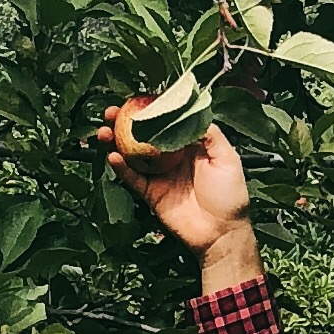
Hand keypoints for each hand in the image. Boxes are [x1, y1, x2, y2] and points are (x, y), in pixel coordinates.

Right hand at [98, 113, 254, 265]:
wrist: (221, 233)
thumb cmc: (230, 196)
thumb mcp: (227, 159)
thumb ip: (211, 135)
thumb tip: (191, 113)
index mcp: (190, 146)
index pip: (166, 122)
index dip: (151, 110)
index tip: (136, 99)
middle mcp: (172, 157)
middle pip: (144, 136)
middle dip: (125, 123)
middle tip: (111, 112)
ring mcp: (160, 175)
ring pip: (132, 154)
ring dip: (115, 142)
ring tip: (104, 131)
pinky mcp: (151, 194)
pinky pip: (132, 178)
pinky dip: (120, 167)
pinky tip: (112, 156)